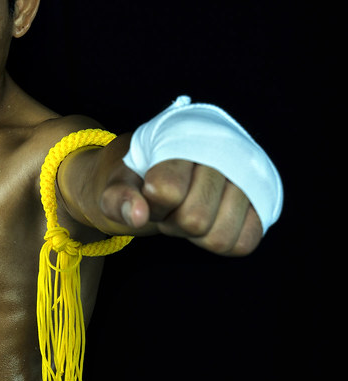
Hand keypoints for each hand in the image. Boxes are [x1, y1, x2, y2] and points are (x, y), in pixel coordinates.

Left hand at [101, 158, 263, 255]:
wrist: (164, 164)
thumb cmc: (140, 174)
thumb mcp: (117, 181)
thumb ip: (117, 197)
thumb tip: (138, 216)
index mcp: (185, 137)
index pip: (167, 190)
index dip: (153, 203)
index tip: (149, 190)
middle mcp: (224, 152)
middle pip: (194, 220)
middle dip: (173, 221)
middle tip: (170, 204)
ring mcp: (247, 178)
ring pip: (220, 237)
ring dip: (197, 235)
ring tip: (189, 210)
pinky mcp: (262, 203)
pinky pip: (244, 243)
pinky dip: (220, 240)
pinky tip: (210, 221)